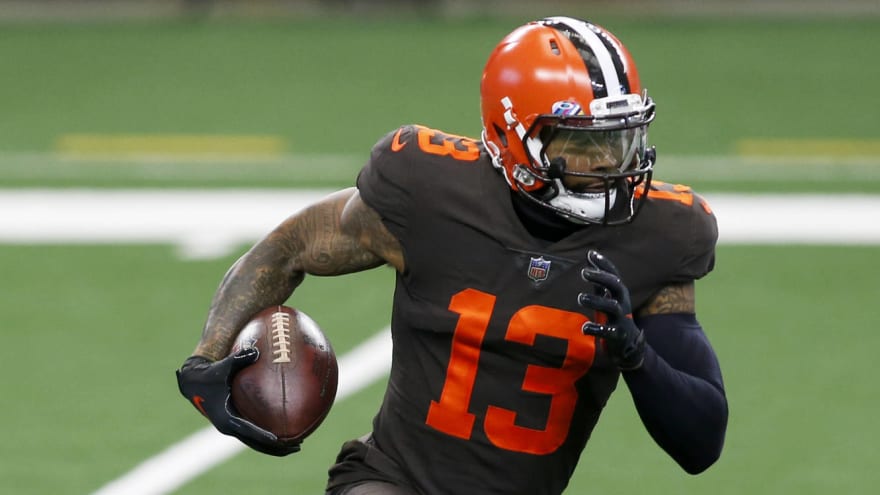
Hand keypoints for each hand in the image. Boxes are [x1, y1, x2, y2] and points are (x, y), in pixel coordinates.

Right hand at [176, 349, 300, 455]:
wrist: (193, 383)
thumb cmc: (209, 374)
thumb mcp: (222, 367)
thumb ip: (238, 360)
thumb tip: (255, 351)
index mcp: (226, 418)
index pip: (248, 430)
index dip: (262, 436)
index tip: (277, 439)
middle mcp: (229, 427)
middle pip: (255, 443)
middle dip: (275, 448)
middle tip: (297, 447)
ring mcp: (231, 427)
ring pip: (255, 442)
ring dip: (273, 447)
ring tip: (296, 446)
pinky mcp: (233, 424)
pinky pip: (253, 434)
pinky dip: (266, 437)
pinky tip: (283, 433)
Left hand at [577, 250, 645, 369]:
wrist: (629, 344)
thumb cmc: (614, 316)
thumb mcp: (609, 296)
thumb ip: (599, 278)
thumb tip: (590, 254)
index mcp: (619, 293)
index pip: (614, 274)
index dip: (604, 264)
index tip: (590, 254)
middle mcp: (622, 303)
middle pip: (616, 286)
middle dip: (601, 278)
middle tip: (584, 272)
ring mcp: (621, 319)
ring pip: (612, 307)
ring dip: (596, 301)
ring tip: (580, 297)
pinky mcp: (617, 335)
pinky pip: (607, 331)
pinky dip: (596, 328)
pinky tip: (584, 327)